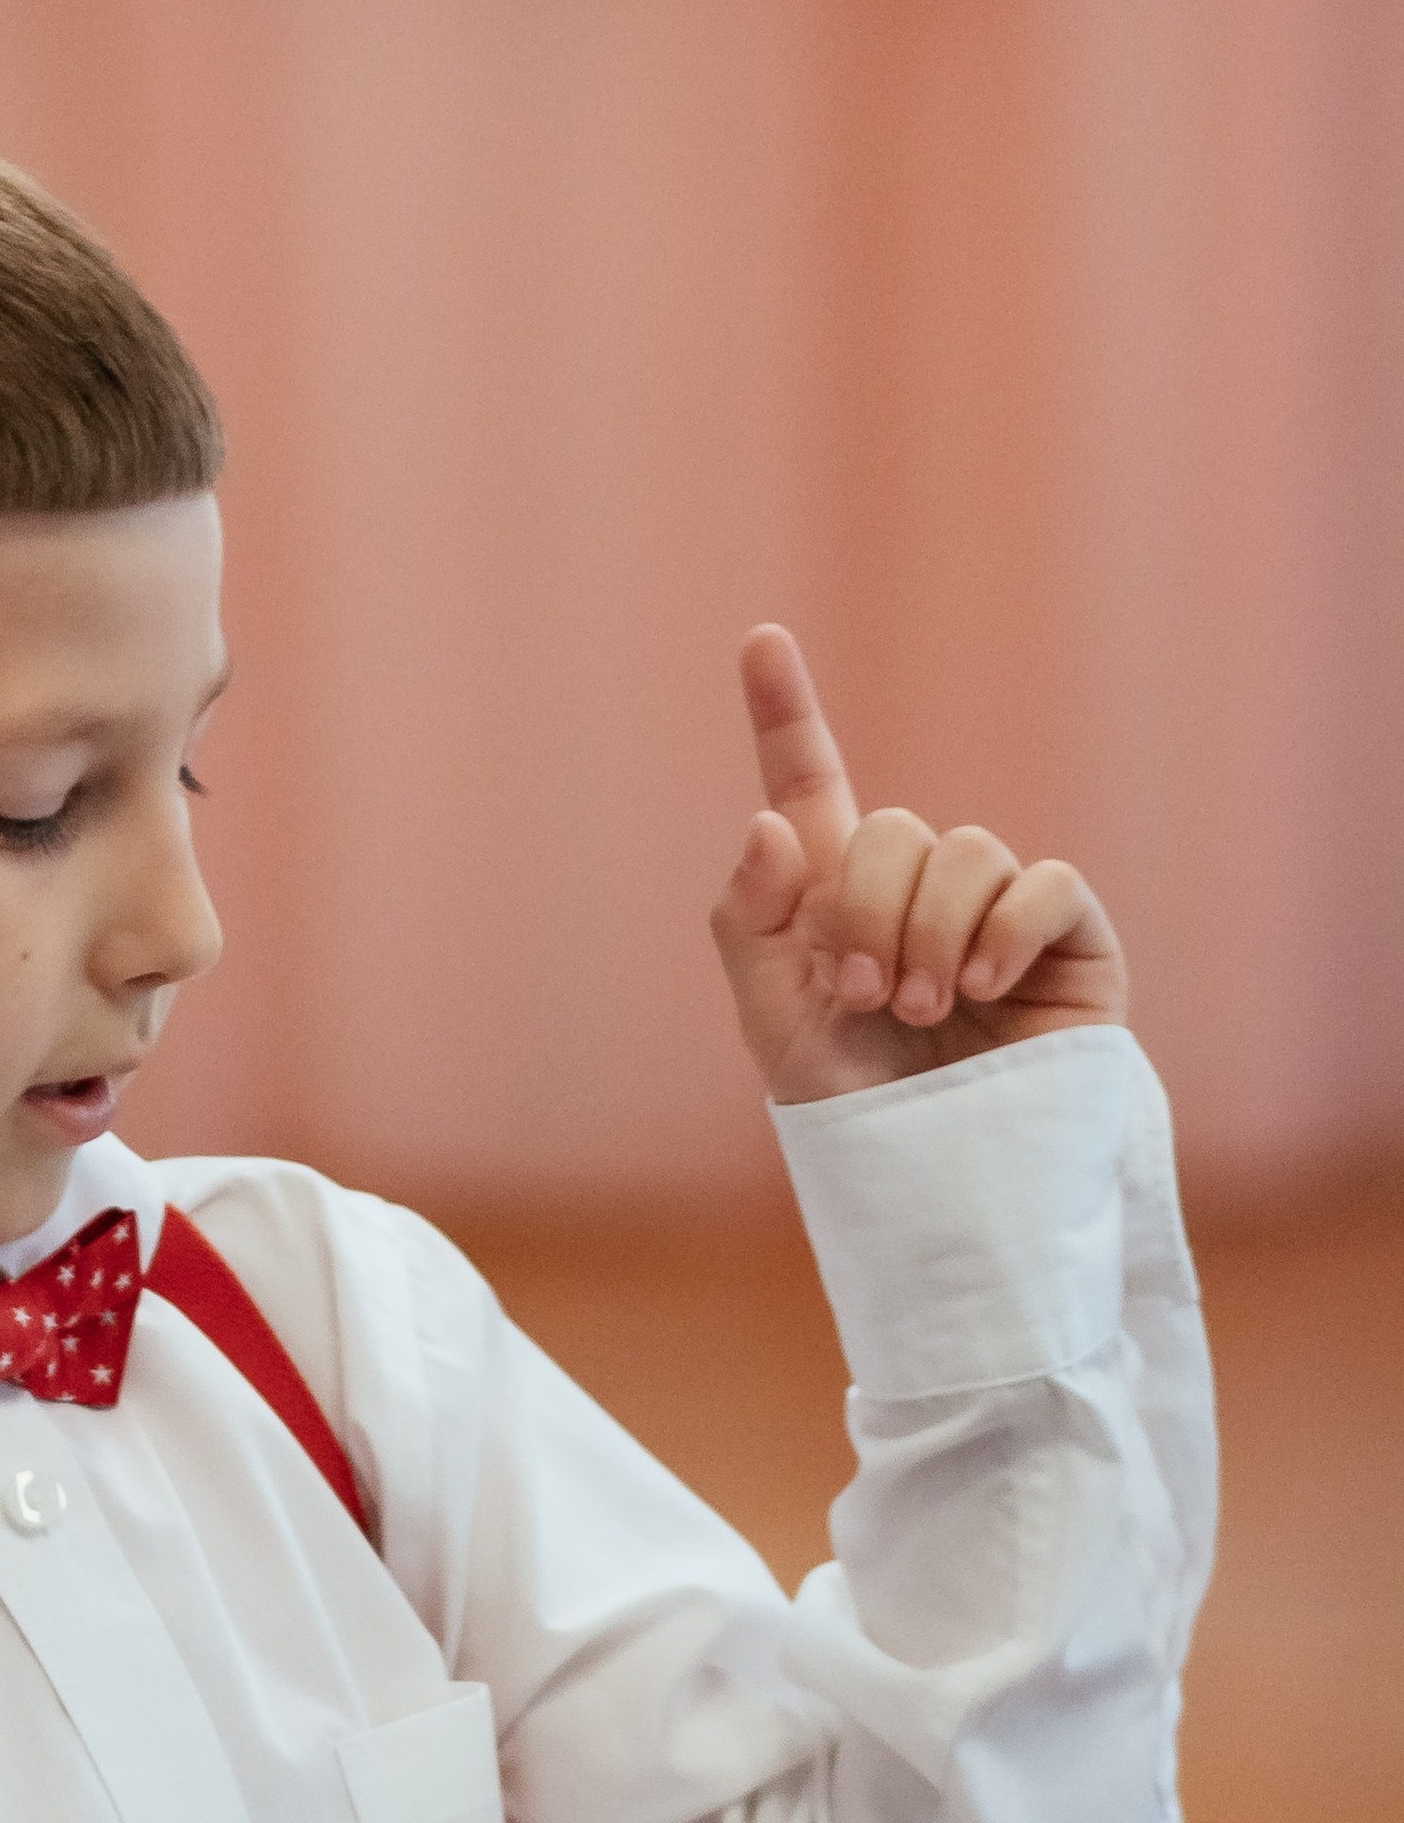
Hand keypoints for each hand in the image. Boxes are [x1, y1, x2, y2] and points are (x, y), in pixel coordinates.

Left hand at [710, 626, 1127, 1101]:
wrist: (938, 1182)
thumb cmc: (854, 1110)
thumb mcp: (772, 1022)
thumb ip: (753, 922)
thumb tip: (772, 823)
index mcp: (833, 894)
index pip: (809, 784)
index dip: (785, 710)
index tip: (759, 639)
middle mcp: (917, 886)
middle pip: (890, 828)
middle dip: (866, 910)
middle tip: (865, 997)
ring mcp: (995, 910)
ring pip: (967, 851)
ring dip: (930, 933)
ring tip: (924, 1012)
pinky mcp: (1068, 941)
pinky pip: (1043, 885)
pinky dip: (1005, 931)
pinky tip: (981, 991)